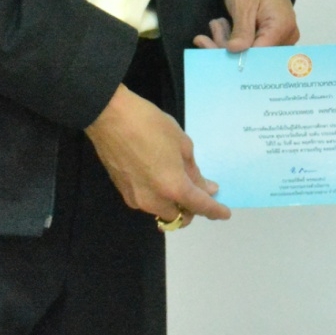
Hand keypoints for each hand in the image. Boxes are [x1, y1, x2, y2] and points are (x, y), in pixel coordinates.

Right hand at [85, 83, 230, 223]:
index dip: (215, 211)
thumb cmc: (151, 125)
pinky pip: (147, 203)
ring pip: (162, 211)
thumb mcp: (182, 145)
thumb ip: (194, 172)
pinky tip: (158, 177)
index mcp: (173, 188)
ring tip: (177, 179)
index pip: (200, 207)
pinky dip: (158, 197)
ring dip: (174, 204)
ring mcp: (136, 199)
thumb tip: (207, 189)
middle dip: (191, 208)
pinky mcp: (123, 193)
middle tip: (198, 190)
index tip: (224, 214)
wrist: (110, 118)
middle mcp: (154, 201)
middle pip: (179, 216)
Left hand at [195, 0, 296, 51]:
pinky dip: (234, 40)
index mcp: (282, 26)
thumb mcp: (243, 4)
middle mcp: (286, 36)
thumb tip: (236, 51)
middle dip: (228, 48)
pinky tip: (223, 28)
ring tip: (216, 24)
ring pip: (251, 54)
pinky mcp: (271, 38)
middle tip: (207, 34)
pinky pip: (252, 47)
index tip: (211, 48)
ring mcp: (280, 38)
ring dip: (228, 43)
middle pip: (255, 56)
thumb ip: (242, 30)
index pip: (259, 54)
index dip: (236, 56)